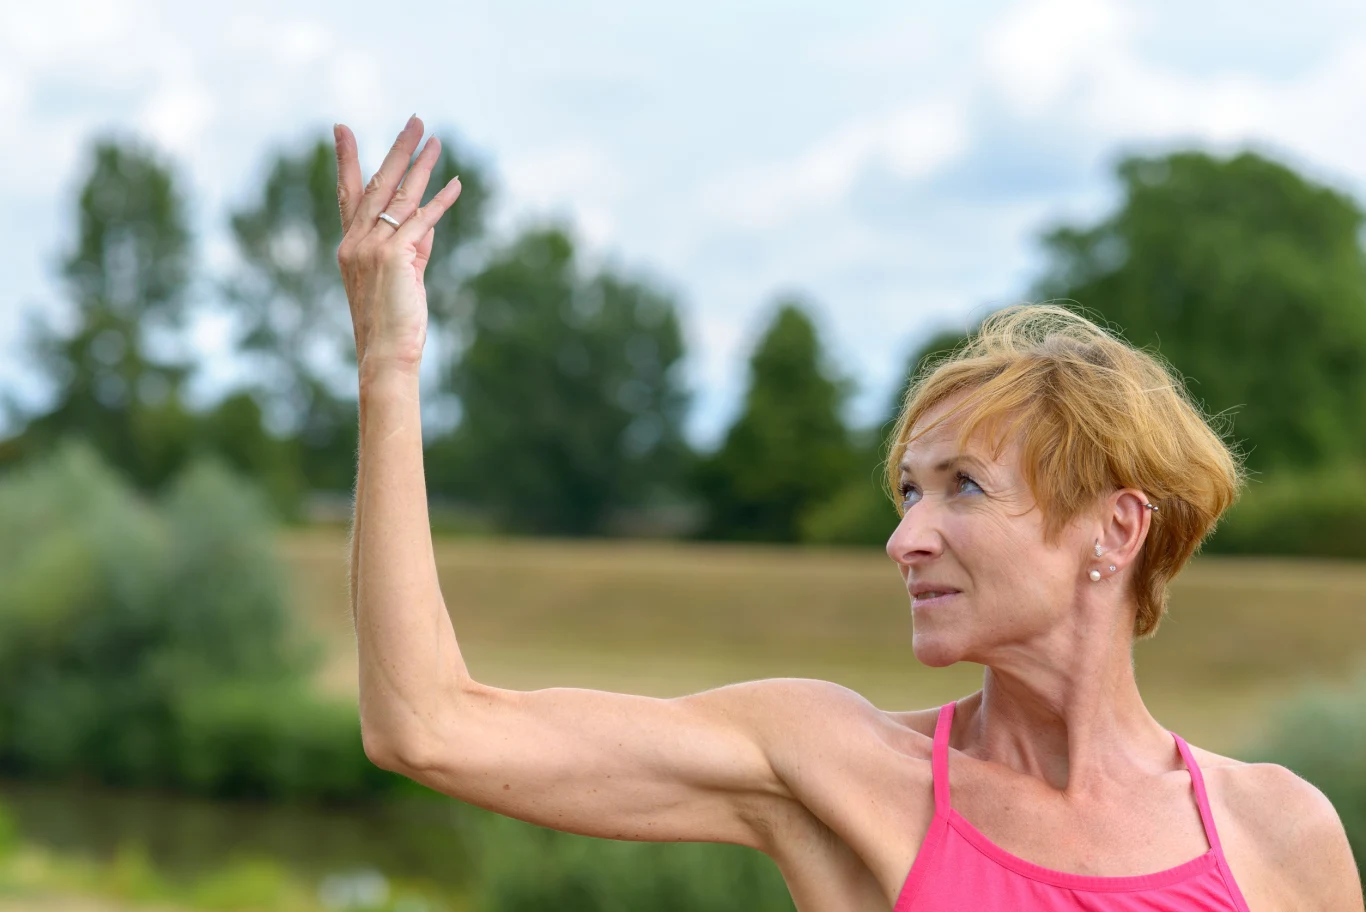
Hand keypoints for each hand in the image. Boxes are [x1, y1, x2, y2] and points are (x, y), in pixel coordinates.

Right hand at [334, 115, 462, 376]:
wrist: (385, 354)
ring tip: (436, 140)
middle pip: (377, 184)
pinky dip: (440, 204)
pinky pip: (419, 222)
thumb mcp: (403, 277)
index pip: (348, 194)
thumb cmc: (393, 322)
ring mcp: (371, 248)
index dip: (346, 160)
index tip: (341, 128)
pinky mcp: (393, 258)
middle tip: (413, 120)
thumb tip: (428, 220)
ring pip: (399, 197)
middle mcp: (355, 242)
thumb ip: (413, 246)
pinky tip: (455, 186)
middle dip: (397, 150)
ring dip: (421, 166)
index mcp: (350, 246)